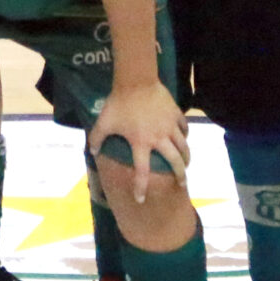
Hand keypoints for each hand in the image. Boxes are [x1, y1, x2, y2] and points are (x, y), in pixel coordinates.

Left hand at [88, 83, 189, 203]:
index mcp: (141, 143)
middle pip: (174, 162)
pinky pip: (184, 129)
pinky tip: (184, 138)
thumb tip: (93, 151)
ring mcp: (169, 126)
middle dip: (179, 176)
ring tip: (186, 164)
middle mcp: (159, 138)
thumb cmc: (118, 103)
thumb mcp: (104, 121)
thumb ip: (97, 138)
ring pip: (184, 147)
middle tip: (181, 184)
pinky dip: (185, 136)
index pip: (142, 171)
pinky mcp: (176, 114)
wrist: (136, 80)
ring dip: (186, 158)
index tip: (141, 199)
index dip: (141, 187)